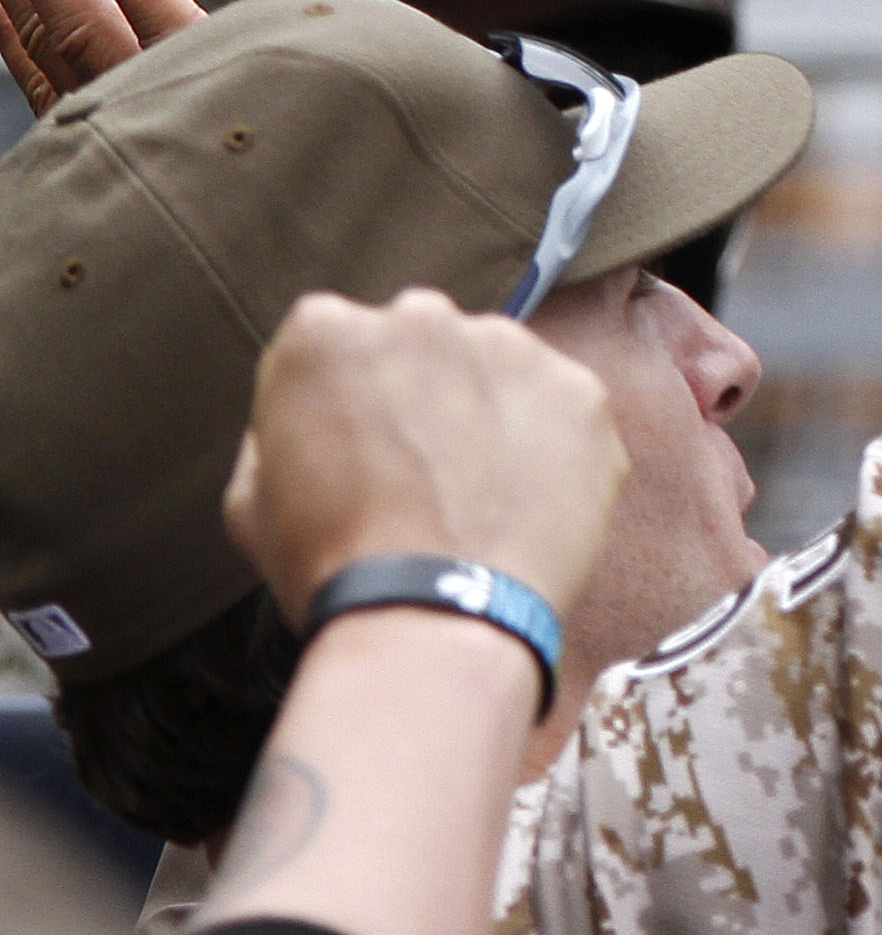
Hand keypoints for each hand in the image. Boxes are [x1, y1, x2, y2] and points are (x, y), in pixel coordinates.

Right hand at [223, 287, 625, 627]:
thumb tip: (313, 420)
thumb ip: (277, 433)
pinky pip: (560, 407)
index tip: (359, 442)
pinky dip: (550, 444)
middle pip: (423, 342)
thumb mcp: (250, 498)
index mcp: (326, 333)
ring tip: (478, 491)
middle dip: (423, 389)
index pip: (339, 340)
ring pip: (498, 367)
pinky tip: (526, 499)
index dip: (349, 397)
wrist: (433, 617)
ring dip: (489, 409)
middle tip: (424, 467)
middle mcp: (421, 317)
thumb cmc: (331, 566)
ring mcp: (510, 349)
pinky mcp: (579, 389)